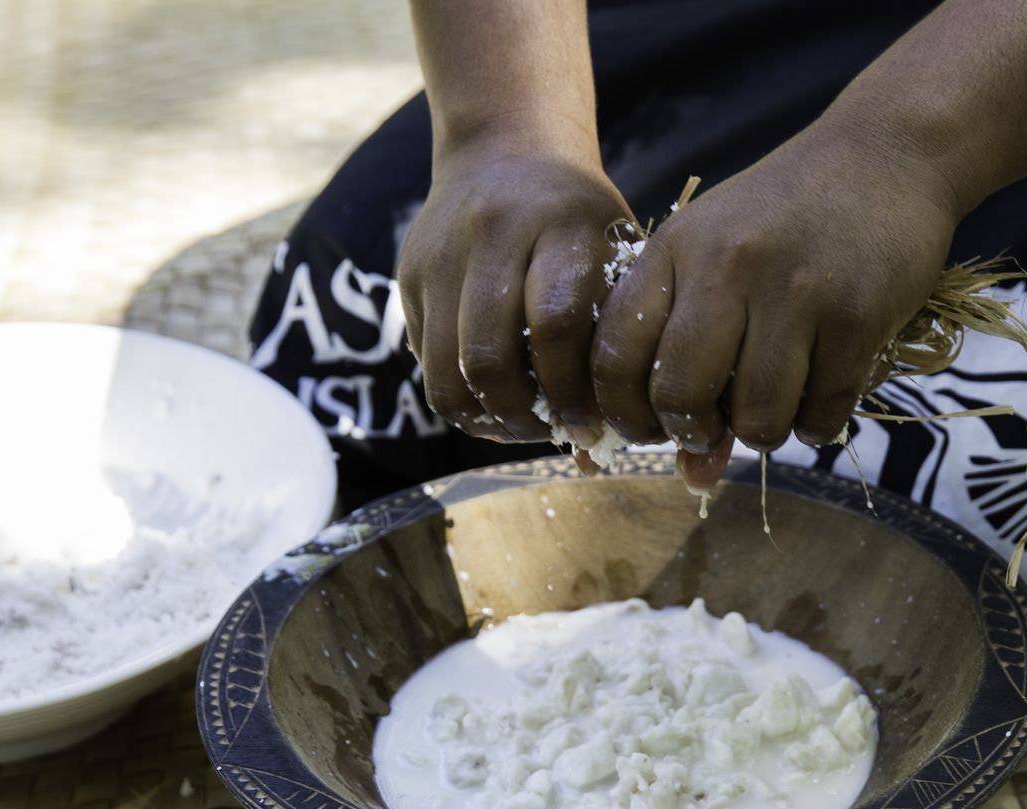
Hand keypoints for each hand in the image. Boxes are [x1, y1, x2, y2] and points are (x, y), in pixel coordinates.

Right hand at [397, 132, 631, 446]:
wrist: (507, 148)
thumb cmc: (580, 221)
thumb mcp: (616, 253)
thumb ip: (616, 334)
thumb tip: (598, 442)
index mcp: (559, 225)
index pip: (554, 324)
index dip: (569, 390)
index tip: (588, 426)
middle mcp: (491, 233)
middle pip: (488, 355)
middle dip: (520, 415)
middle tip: (549, 432)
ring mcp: (441, 253)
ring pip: (448, 369)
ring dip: (483, 416)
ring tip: (518, 427)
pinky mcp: (409, 273)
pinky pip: (428, 360)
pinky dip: (460, 396)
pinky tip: (492, 403)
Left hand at [589, 124, 960, 488]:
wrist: (886, 153)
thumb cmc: (786, 217)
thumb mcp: (719, 261)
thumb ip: (690, 356)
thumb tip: (694, 479)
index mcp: (674, 249)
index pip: (613, 355)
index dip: (624, 414)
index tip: (651, 428)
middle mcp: (726, 266)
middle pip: (680, 394)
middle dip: (693, 432)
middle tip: (714, 427)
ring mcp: (795, 290)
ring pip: (756, 416)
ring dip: (763, 434)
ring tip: (775, 410)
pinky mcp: (856, 314)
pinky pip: (823, 412)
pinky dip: (818, 426)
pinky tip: (821, 397)